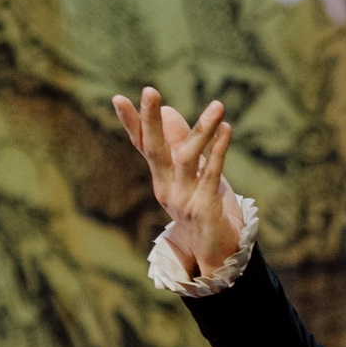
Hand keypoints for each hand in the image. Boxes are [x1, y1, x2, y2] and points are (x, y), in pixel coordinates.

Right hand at [111, 86, 243, 277]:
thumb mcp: (189, 176)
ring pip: (187, 158)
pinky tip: (227, 128)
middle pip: (155, 149)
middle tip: (149, 91)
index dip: (131, 123)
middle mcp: (166, 188)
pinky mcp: (204, 207)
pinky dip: (219, 149)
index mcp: (160, 179)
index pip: (142, 146)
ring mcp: (183, 199)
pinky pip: (212, 173)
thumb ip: (180, 144)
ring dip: (202, 129)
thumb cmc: (202, 211)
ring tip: (218, 105)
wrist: (214, 255)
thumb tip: (169, 110)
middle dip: (151, 120)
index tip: (118, 98)